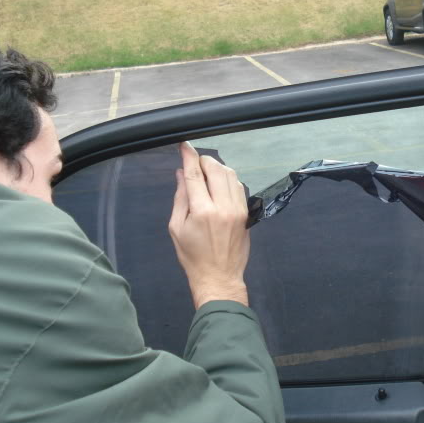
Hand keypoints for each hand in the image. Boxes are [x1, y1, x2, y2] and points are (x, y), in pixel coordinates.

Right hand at [169, 142, 249, 308]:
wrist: (219, 277)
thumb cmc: (192, 256)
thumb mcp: (176, 228)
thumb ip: (180, 198)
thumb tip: (182, 174)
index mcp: (202, 211)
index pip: (195, 175)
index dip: (189, 156)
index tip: (184, 145)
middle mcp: (223, 207)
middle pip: (216, 169)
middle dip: (204, 160)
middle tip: (195, 163)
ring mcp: (238, 209)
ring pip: (231, 175)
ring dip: (218, 168)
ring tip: (206, 173)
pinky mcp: (247, 214)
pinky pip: (239, 187)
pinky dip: (229, 179)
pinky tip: (220, 184)